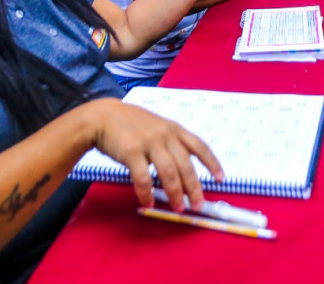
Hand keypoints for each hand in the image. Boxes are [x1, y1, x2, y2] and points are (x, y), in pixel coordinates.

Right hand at [85, 98, 223, 210]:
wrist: (103, 116)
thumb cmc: (131, 124)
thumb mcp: (157, 126)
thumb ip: (170, 143)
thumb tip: (184, 170)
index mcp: (174, 129)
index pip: (199, 146)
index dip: (212, 163)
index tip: (221, 178)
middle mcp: (165, 135)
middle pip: (186, 165)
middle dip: (194, 188)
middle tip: (198, 205)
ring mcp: (149, 143)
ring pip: (169, 173)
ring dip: (175, 193)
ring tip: (178, 208)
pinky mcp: (131, 152)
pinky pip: (143, 178)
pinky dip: (147, 193)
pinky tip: (147, 203)